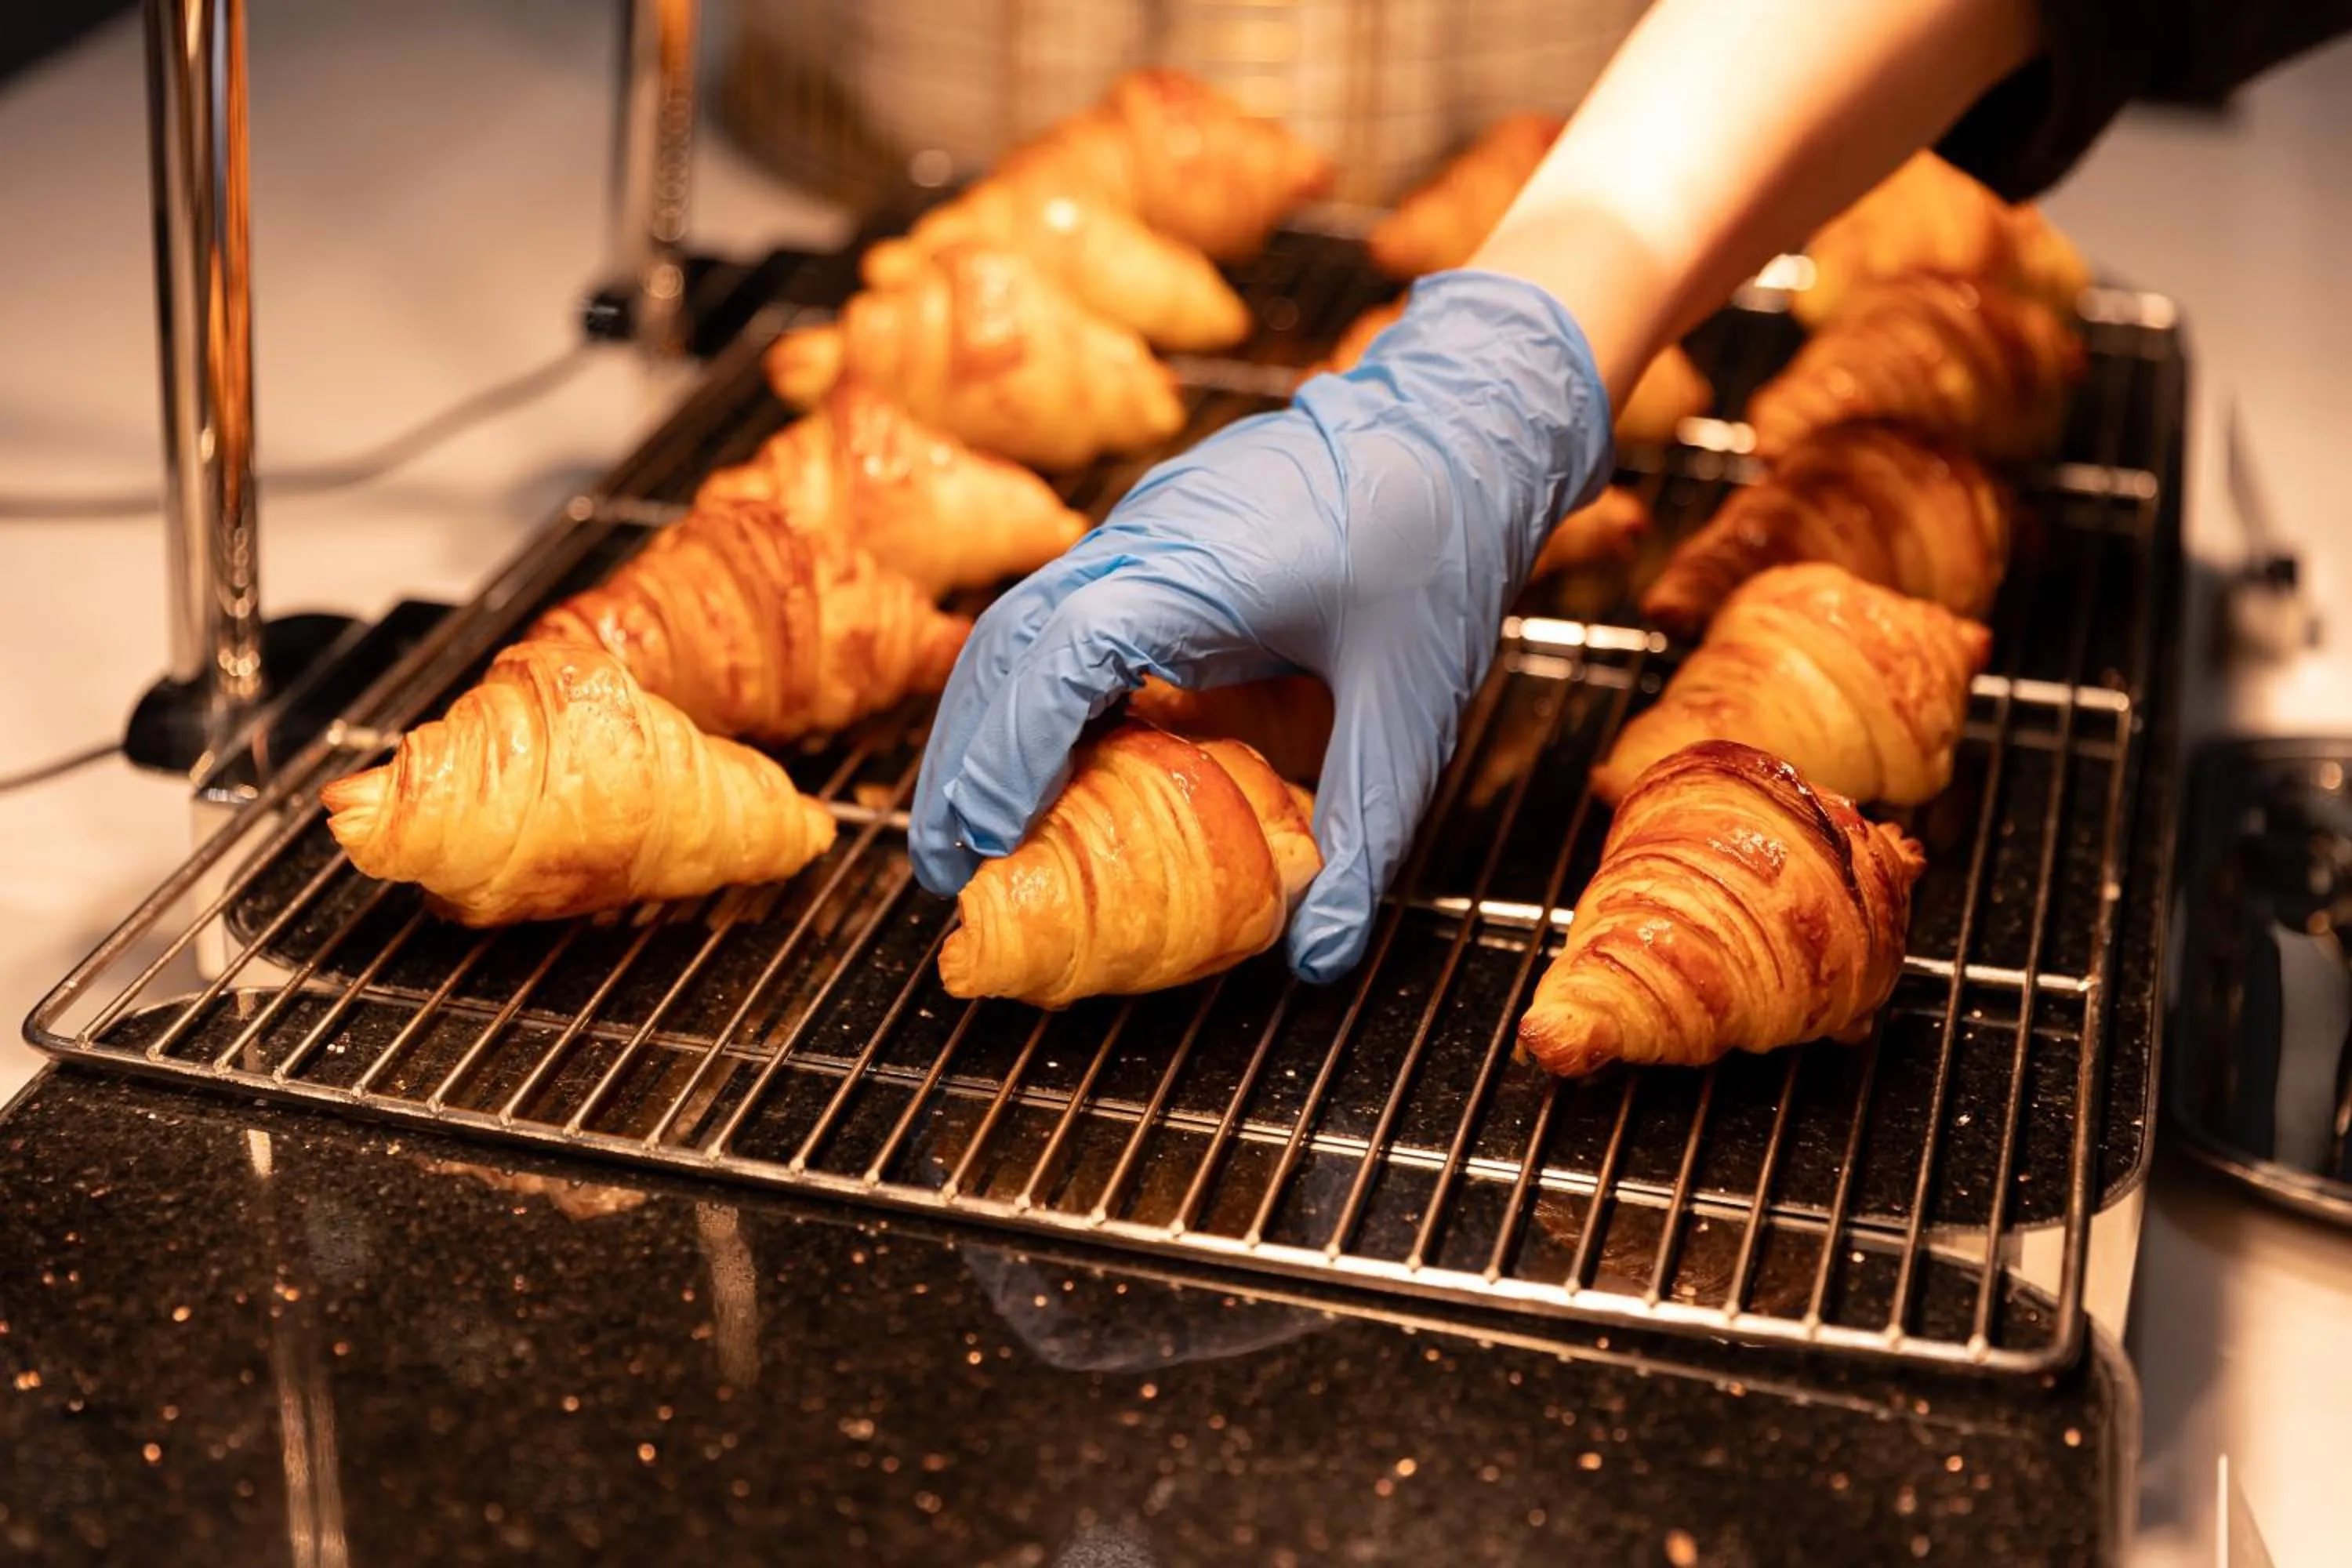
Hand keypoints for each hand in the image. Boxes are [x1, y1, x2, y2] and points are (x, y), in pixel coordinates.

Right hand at [909, 271, 1613, 981]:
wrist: (1464, 418)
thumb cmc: (1441, 542)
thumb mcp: (1414, 707)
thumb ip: (1364, 830)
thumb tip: (1318, 954)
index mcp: (1195, 570)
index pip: (1059, 660)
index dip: (1009, 755)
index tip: (988, 844)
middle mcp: (1144, 536)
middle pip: (1006, 645)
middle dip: (963, 760)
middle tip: (947, 869)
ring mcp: (1140, 525)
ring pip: (1018, 622)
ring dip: (983, 722)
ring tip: (972, 826)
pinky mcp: (1153, 532)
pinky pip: (1058, 608)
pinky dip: (1029, 687)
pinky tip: (1043, 756)